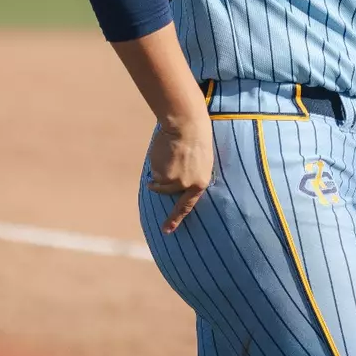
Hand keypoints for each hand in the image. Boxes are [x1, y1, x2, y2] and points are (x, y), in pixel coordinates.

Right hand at [147, 116, 213, 233]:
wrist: (186, 125)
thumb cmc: (196, 138)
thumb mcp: (200, 161)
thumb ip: (191, 175)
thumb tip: (176, 185)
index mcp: (201, 183)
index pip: (187, 206)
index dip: (175, 219)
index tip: (166, 230)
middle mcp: (187, 186)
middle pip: (167, 191)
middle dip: (159, 184)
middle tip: (155, 178)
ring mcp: (173, 182)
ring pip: (158, 181)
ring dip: (158, 170)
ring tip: (167, 154)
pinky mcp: (161, 174)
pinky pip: (153, 171)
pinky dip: (155, 162)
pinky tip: (164, 150)